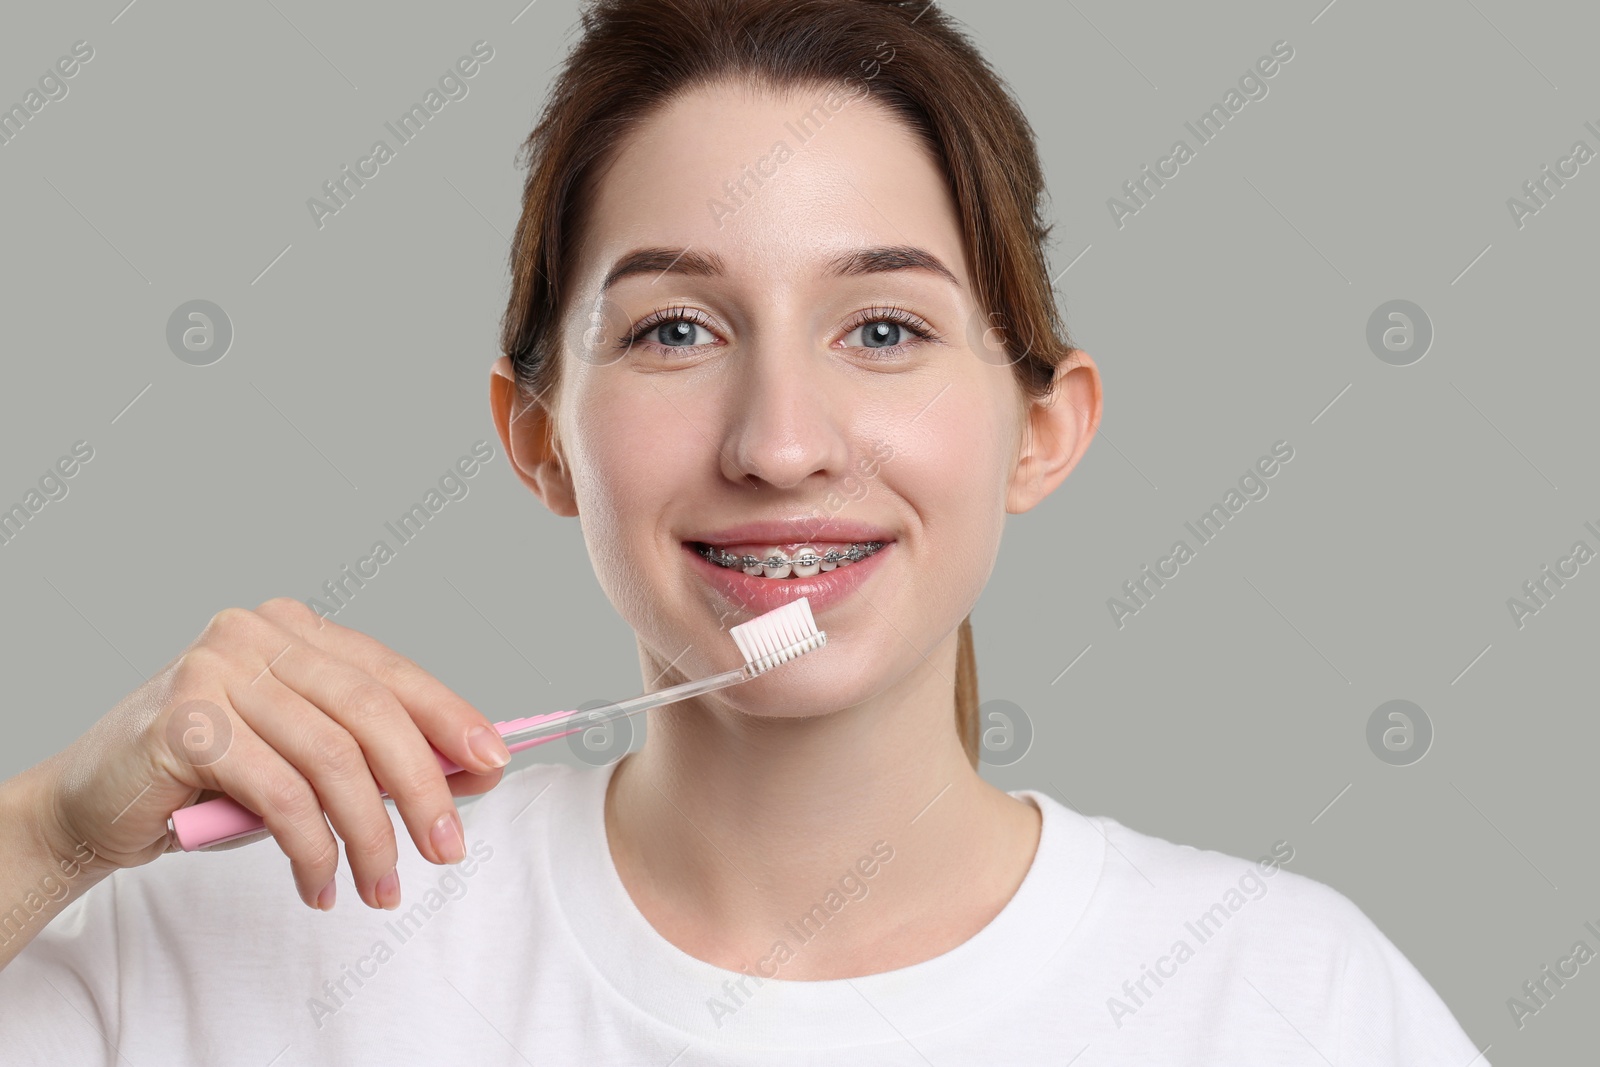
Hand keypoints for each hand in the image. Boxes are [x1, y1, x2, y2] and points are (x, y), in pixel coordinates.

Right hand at [34, 597, 510, 911]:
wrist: (95, 803)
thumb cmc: (212, 780)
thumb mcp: (304, 756)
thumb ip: (375, 752)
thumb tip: (473, 773)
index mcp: (295, 629)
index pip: (392, 671)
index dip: (450, 718)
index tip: (494, 763)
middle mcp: (257, 634)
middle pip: (371, 711)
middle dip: (423, 787)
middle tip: (448, 849)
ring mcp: (217, 671)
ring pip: (332, 759)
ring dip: (369, 835)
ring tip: (381, 886)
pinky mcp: (185, 723)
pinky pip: (281, 795)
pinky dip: (312, 849)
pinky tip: (320, 884)